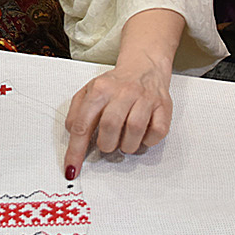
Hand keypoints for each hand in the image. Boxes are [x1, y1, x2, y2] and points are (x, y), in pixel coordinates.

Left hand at [62, 58, 172, 178]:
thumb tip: (72, 134)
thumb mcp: (89, 91)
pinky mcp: (163, 106)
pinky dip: (148, 141)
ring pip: (135, 129)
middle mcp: (123, 92)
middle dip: (106, 144)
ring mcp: (145, 98)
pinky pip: (157, 131)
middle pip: (110, 126)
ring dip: (127, 145)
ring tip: (124, 142)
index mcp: (100, 89)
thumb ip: (77, 112)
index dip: (76, 151)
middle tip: (107, 145)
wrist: (144, 66)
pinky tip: (141, 136)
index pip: (82, 125)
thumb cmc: (116, 84)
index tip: (72, 169)